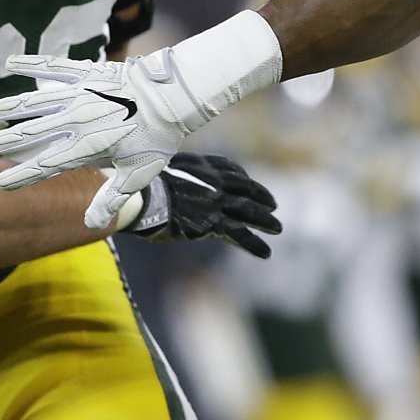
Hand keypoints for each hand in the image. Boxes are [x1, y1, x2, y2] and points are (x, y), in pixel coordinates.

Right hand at [0, 49, 216, 227]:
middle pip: (31, 133)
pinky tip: (11, 63)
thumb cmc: (159, 137)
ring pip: (35, 101)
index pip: (47, 166)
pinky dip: (32, 64)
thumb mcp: (139, 173)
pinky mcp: (88, 73)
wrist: (177, 95)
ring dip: (7, 107)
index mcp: (88, 147)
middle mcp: (78, 120)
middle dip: (0, 142)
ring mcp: (81, 94)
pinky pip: (55, 66)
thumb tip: (91, 226)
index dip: (22, 176)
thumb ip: (111, 197)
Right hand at [123, 153, 281, 257]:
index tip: (250, 185)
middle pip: (246, 190)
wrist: (141, 199)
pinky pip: (240, 235)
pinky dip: (255, 244)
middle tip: (273, 207)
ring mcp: (217, 202)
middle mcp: (215, 182)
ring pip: (249, 212)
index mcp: (203, 166)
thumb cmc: (142, 187)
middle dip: (262, 198)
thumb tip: (173, 182)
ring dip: (265, 221)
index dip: (244, 179)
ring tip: (278, 229)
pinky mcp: (213, 223)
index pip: (231, 170)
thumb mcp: (162, 170)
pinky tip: (266, 253)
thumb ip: (178, 175)